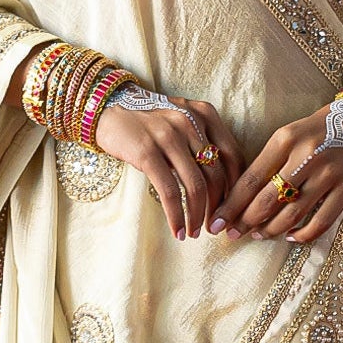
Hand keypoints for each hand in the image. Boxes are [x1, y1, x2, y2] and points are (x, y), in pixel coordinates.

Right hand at [93, 96, 244, 237]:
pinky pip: (169, 191)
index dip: (236, 188)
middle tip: (213, 226)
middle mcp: (191, 121)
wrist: (107, 109)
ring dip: (197, 215)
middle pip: (217, 174)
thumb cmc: (149, 123)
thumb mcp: (181, 123)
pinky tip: (177, 229)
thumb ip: (202, 143)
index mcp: (205, 114)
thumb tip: (222, 188)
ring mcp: (168, 135)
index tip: (231, 209)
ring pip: (196, 185)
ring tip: (194, 232)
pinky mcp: (146, 151)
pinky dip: (176, 215)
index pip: (233, 156)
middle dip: (218, 208)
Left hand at [220, 107, 342, 243]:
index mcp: (285, 139)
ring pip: (292, 214)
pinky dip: (303, 235)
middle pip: (268, 201)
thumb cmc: (319, 129)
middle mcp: (306, 156)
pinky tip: (291, 237)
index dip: (231, 207)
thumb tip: (241, 200)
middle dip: (245, 222)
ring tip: (259, 235)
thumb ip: (268, 163)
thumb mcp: (289, 135)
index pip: (250, 180)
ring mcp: (330, 173)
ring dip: (271, 230)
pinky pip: (321, 222)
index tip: (216, 224)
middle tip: (232, 234)